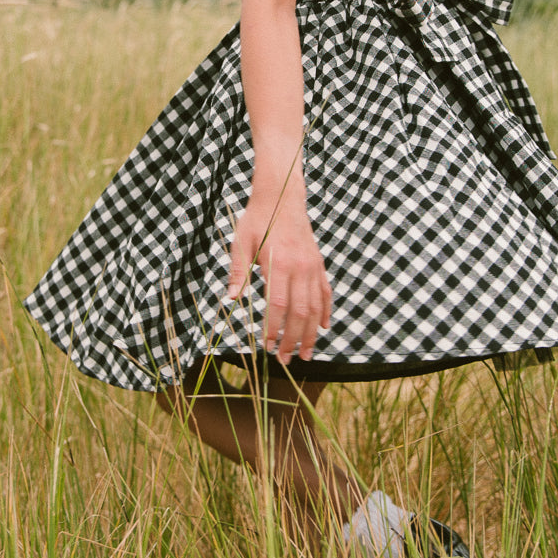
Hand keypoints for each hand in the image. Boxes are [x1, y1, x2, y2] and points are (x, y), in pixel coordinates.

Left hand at [229, 195, 331, 364]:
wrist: (282, 196)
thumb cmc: (258, 218)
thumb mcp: (241, 240)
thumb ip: (238, 270)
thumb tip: (231, 299)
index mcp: (279, 262)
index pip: (278, 304)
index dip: (274, 329)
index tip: (268, 347)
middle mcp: (300, 267)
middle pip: (300, 312)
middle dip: (293, 339)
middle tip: (284, 360)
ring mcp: (312, 266)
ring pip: (316, 306)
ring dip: (311, 333)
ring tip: (305, 354)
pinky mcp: (318, 264)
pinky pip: (325, 292)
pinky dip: (326, 311)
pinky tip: (324, 327)